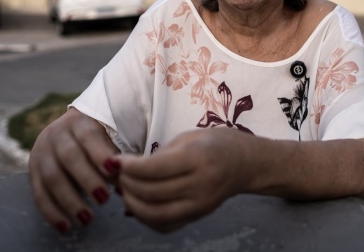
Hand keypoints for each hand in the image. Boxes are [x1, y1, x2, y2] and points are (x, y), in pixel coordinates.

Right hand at [28, 108, 119, 232]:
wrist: (64, 131)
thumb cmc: (94, 139)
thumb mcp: (104, 138)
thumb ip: (113, 159)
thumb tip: (125, 184)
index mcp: (79, 122)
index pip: (88, 136)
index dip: (100, 154)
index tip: (114, 170)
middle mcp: (56, 134)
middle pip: (69, 157)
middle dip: (87, 179)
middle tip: (104, 199)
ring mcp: (41, 152)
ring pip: (52, 177)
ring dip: (70, 201)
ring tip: (87, 219)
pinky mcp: (32, 171)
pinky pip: (39, 194)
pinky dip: (52, 212)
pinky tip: (65, 226)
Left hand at [117, 129, 250, 232]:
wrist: (247, 163)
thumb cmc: (218, 143)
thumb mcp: (190, 137)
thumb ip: (161, 154)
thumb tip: (130, 169)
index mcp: (198, 158)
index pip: (154, 169)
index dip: (129, 166)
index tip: (115, 161)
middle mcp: (200, 184)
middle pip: (151, 192)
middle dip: (126, 184)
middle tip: (116, 174)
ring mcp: (200, 204)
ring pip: (155, 214)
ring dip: (132, 204)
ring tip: (123, 190)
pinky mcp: (198, 216)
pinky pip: (165, 225)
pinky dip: (145, 218)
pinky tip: (137, 205)